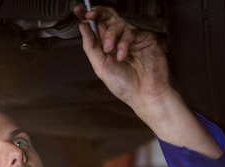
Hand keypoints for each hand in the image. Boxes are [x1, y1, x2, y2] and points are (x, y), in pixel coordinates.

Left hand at [74, 4, 221, 156]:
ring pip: (119, 23)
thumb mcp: (101, 67)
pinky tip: (122, 55)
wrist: (145, 95)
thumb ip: (91, 47)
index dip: (89, 17)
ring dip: (111, 35)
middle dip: (98, 13)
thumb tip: (83, 28)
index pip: (98, 26)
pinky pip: (131, 32)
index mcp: (108, 47)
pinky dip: (124, 43)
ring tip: (109, 50)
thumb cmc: (126, 86)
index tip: (80, 12)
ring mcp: (133, 38)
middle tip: (90, 15)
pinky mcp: (145, 38)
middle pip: (109, 17)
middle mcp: (120, 40)